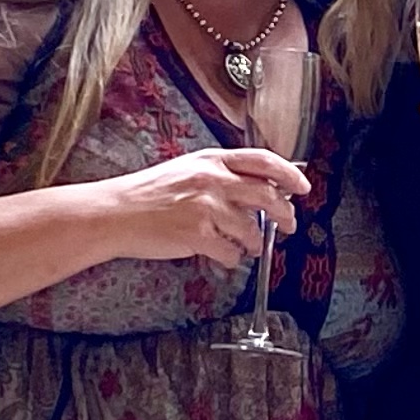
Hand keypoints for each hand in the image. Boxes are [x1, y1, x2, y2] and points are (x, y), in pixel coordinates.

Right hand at [75, 147, 307, 268]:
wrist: (116, 212)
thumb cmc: (148, 193)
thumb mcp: (188, 170)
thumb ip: (221, 175)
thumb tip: (257, 189)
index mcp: (212, 160)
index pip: (264, 161)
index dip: (290, 174)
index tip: (302, 188)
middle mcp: (213, 180)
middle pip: (268, 196)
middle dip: (285, 215)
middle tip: (288, 225)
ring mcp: (207, 208)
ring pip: (252, 231)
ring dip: (253, 243)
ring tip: (246, 246)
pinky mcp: (198, 235)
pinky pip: (231, 253)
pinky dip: (231, 259)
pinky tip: (221, 256)